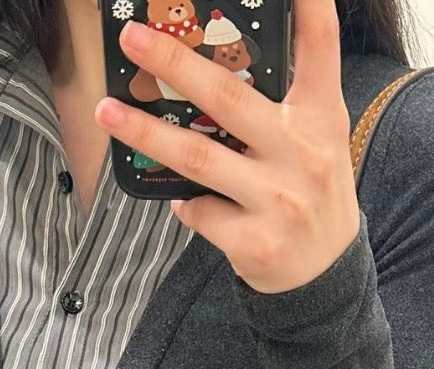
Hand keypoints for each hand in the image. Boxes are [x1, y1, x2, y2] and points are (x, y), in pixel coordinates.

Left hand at [94, 0, 358, 294]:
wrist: (326, 277)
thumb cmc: (310, 195)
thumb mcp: (317, 141)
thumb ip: (281, 103)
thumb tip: (205, 68)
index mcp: (320, 116)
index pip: (320, 46)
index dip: (307, 4)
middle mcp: (303, 153)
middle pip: (229, 98)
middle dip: (176, 64)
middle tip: (134, 39)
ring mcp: (279, 199)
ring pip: (198, 158)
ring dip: (146, 134)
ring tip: (108, 111)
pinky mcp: (255, 241)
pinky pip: (200, 212)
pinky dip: (184, 204)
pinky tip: (181, 201)